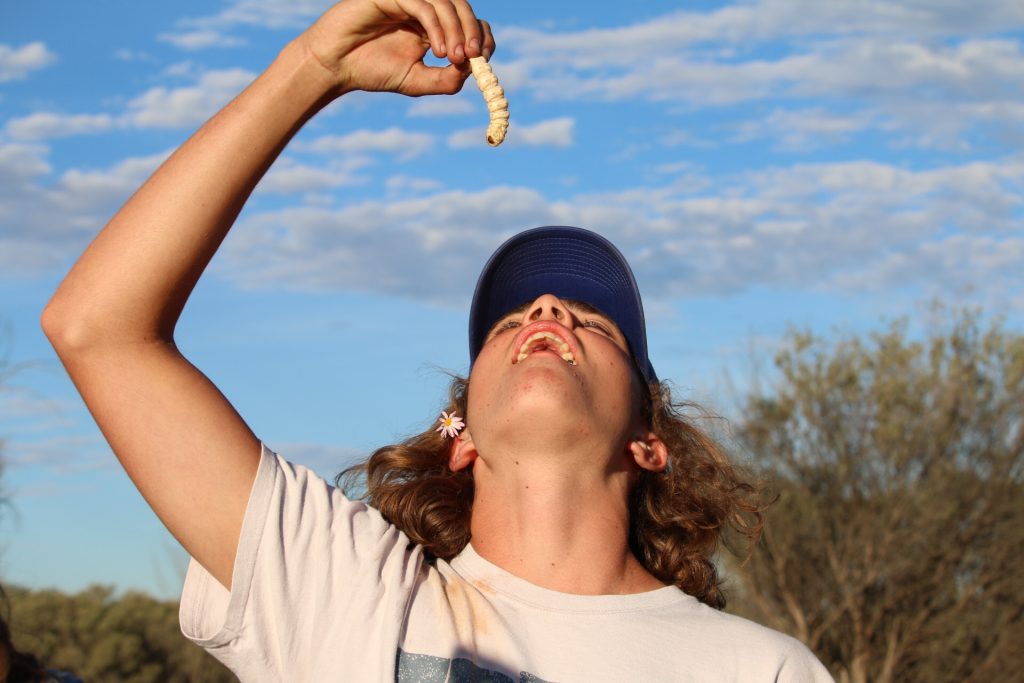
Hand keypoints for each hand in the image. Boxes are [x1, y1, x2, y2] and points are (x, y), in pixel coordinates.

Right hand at [299, 0, 495, 96]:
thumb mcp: (417, 82)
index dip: (482, 36)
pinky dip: (436, 26)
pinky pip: (423, 3)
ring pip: (446, 2)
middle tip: (474, 56)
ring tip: (453, 58)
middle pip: (462, 7)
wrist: (335, 67)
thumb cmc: (372, 71)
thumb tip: (473, 70)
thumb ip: (445, 79)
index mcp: (432, 26)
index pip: (469, 21)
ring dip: (457, 29)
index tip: (484, 58)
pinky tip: (437, 51)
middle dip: (472, 31)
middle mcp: (423, 8)